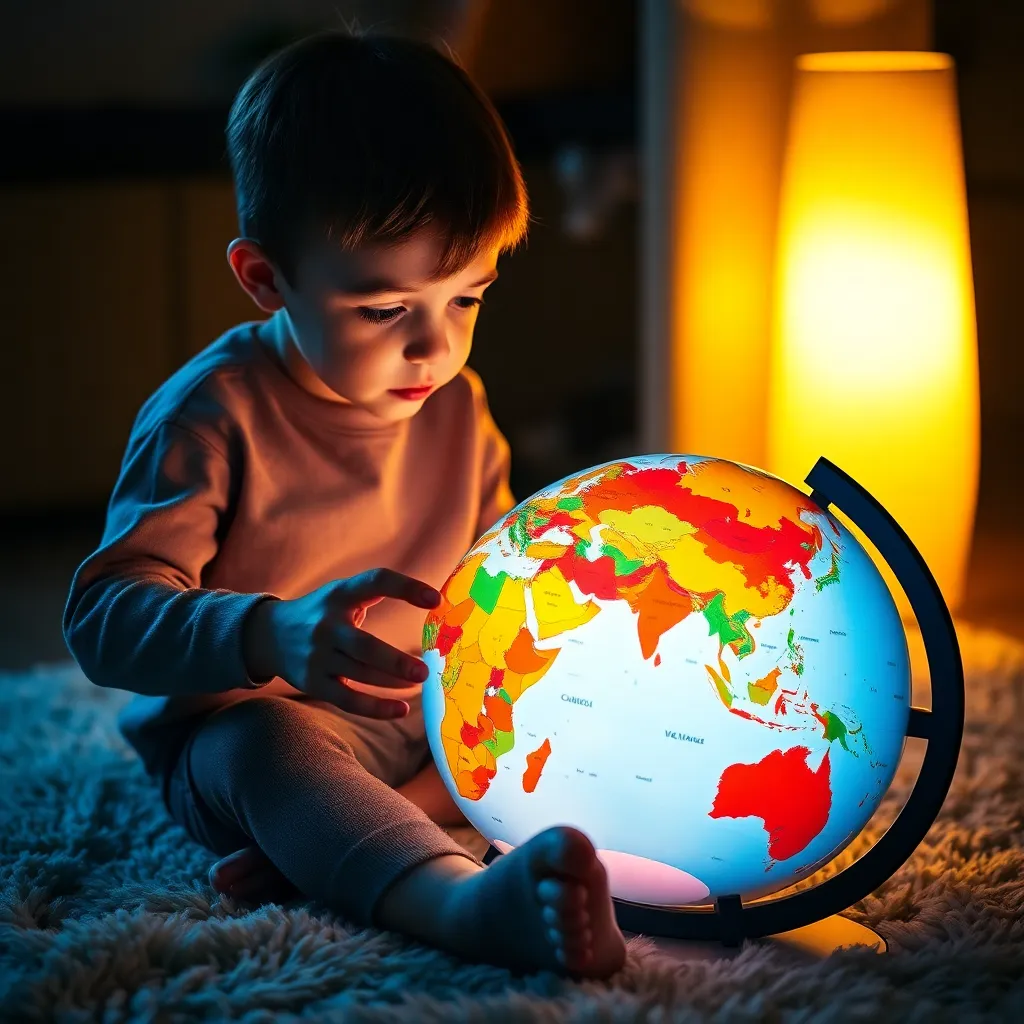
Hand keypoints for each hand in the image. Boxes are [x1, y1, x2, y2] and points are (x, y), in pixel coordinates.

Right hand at [242, 569, 440, 717]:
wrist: (269, 635)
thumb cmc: (323, 613)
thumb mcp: (342, 593)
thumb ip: (376, 592)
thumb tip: (434, 603)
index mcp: (340, 595)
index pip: (375, 582)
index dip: (406, 587)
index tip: (436, 599)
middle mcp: (326, 626)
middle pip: (364, 646)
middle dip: (395, 661)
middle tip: (424, 671)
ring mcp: (317, 657)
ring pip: (360, 675)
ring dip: (392, 683)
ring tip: (419, 684)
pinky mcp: (313, 683)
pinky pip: (348, 700)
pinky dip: (376, 708)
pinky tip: (401, 709)